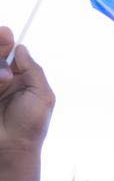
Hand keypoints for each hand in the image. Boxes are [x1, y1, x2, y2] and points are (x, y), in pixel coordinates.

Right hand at [0, 28, 54, 180]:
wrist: (12, 147)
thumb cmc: (31, 125)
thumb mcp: (43, 95)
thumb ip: (34, 70)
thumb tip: (21, 48)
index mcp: (20, 76)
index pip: (8, 50)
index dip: (4, 40)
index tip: (6, 33)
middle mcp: (2, 77)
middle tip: (6, 55)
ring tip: (5, 81)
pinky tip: (0, 86)